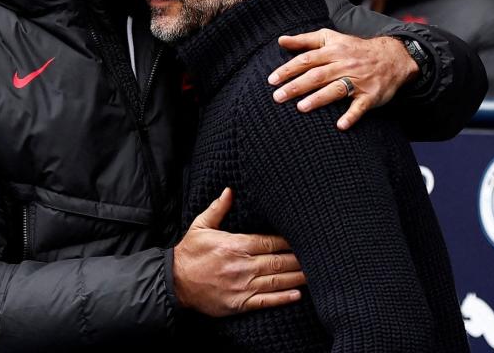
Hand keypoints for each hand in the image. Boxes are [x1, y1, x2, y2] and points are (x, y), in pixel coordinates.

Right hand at [173, 187, 303, 316]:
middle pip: (278, 261)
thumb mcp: (201, 226)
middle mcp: (242, 265)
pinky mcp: (240, 303)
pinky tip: (297, 294)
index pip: (269, 241)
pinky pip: (266, 301)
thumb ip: (218, 209)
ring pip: (276, 281)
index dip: (288, 241)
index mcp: (236, 244)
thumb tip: (229, 191)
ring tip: (315, 274)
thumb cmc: (189, 253)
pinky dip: (283, 298)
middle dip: (299, 258)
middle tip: (318, 256)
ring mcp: (242, 286)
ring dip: (297, 277)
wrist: (175, 282)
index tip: (303, 238)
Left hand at [267, 30, 417, 129]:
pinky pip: (360, 107)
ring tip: (301, 108)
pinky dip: (352, 116)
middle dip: (296, 86)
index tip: (272, 80)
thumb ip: (305, 40)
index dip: (288, 69)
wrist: (393, 56)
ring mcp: (358, 81)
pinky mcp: (370, 95)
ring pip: (336, 89)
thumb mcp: (331, 38)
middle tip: (278, 97)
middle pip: (317, 75)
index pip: (307, 60)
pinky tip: (341, 125)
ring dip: (319, 99)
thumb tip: (281, 40)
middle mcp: (344, 65)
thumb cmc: (355, 49)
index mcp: (333, 51)